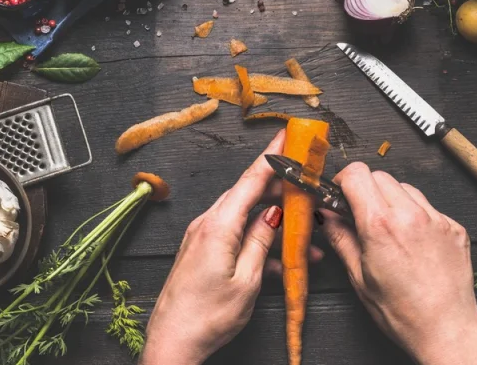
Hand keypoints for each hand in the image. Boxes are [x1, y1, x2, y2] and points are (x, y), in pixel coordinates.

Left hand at [140, 131, 286, 364]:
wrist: (172, 342)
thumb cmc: (206, 318)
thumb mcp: (247, 281)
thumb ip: (262, 242)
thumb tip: (274, 215)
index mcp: (218, 226)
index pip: (250, 179)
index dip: (272, 155)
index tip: (287, 134)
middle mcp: (207, 224)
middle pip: (248, 194)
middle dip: (279, 188)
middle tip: (305, 183)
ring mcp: (202, 237)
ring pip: (245, 216)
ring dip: (274, 223)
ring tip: (305, 237)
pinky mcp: (201, 251)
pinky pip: (235, 234)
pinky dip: (258, 241)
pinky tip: (280, 260)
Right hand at [317, 163, 476, 364]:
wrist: (446, 329)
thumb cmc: (402, 312)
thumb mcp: (359, 277)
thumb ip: (341, 238)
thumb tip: (327, 216)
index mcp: (380, 225)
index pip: (357, 174)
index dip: (343, 180)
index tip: (340, 194)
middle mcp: (410, 215)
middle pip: (380, 176)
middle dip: (365, 189)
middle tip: (361, 214)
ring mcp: (436, 218)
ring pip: (405, 187)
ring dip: (391, 199)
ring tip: (388, 229)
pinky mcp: (454, 226)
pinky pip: (428, 206)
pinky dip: (415, 214)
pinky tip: (412, 240)